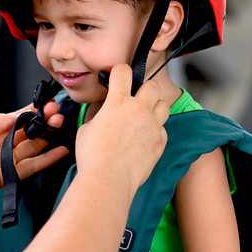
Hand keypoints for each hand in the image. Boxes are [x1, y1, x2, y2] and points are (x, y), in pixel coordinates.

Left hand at [0, 106, 67, 204]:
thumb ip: (4, 119)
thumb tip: (24, 115)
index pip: (20, 119)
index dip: (35, 112)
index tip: (49, 105)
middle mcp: (2, 144)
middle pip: (29, 132)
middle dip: (44, 122)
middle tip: (57, 113)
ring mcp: (7, 160)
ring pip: (33, 147)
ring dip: (48, 136)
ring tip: (60, 124)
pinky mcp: (10, 176)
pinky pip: (33, 166)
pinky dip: (47, 159)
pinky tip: (60, 150)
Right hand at [74, 64, 168, 194]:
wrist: (108, 180)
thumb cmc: (93, 156)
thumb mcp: (87, 127)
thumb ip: (100, 115)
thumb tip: (105, 112)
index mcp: (118, 102)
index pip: (124, 71)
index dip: (120, 71)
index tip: (118, 76)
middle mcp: (139, 110)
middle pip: (153, 85)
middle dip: (144, 89)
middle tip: (136, 98)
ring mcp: (153, 126)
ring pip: (164, 105)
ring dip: (154, 108)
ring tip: (143, 118)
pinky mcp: (160, 142)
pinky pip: (163, 129)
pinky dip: (155, 131)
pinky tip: (143, 139)